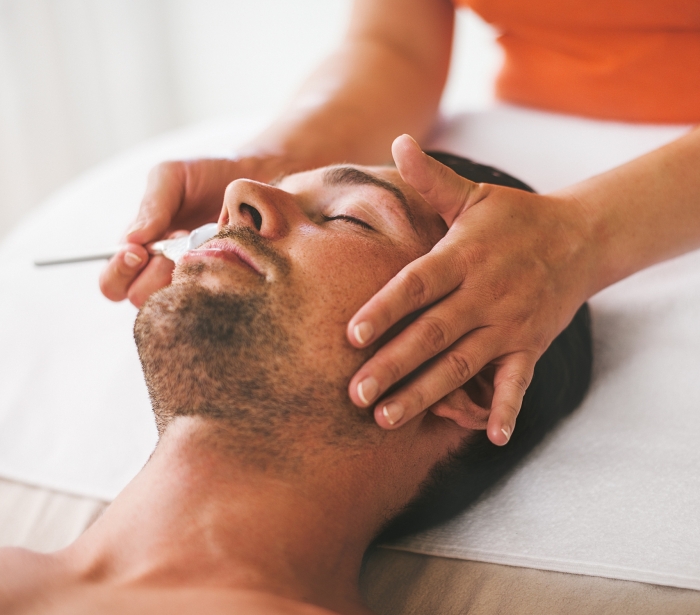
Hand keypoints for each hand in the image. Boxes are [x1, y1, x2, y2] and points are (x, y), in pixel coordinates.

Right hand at [99, 156, 274, 306]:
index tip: (139, 251)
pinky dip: (212, 280)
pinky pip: (208, 297)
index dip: (120, 271)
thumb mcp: (172, 178)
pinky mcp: (220, 283)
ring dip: (181, 278)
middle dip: (151, 276)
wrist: (252, 176)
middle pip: (138, 298)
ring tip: (200, 248)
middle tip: (174, 248)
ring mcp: (190, 279)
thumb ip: (151, 206)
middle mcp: (159, 270)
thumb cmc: (206, 174)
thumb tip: (132, 240)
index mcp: (137, 247)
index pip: (112, 281)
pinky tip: (221, 256)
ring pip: (173, 302)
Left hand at [347, 135, 592, 444]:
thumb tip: (398, 141)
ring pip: (463, 365)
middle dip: (393, 366)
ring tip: (387, 419)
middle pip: (433, 334)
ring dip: (426, 394)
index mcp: (464, 256)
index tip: (351, 336)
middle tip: (355, 395)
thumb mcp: (473, 195)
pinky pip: (518, 382)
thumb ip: (431, 180)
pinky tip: (490, 438)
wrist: (580, 237)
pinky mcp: (531, 345)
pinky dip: (506, 409)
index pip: (418, 285)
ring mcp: (510, 324)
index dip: (385, 310)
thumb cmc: (513, 217)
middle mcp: (486, 294)